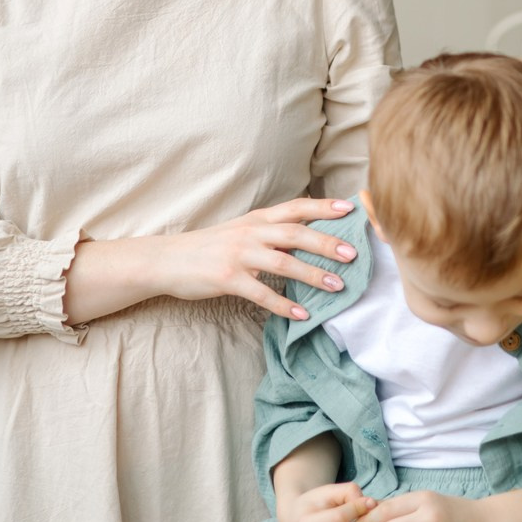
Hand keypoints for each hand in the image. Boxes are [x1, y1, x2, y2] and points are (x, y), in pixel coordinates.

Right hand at [166, 198, 358, 319]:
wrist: (168, 259)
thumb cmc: (210, 247)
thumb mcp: (242, 232)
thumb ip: (272, 233)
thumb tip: (309, 238)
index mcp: (257, 219)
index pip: (295, 207)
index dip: (323, 207)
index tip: (349, 208)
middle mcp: (250, 233)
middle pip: (295, 233)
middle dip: (326, 243)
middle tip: (353, 254)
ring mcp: (238, 255)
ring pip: (283, 263)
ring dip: (312, 275)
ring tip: (337, 286)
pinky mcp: (227, 279)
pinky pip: (260, 293)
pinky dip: (283, 305)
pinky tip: (301, 314)